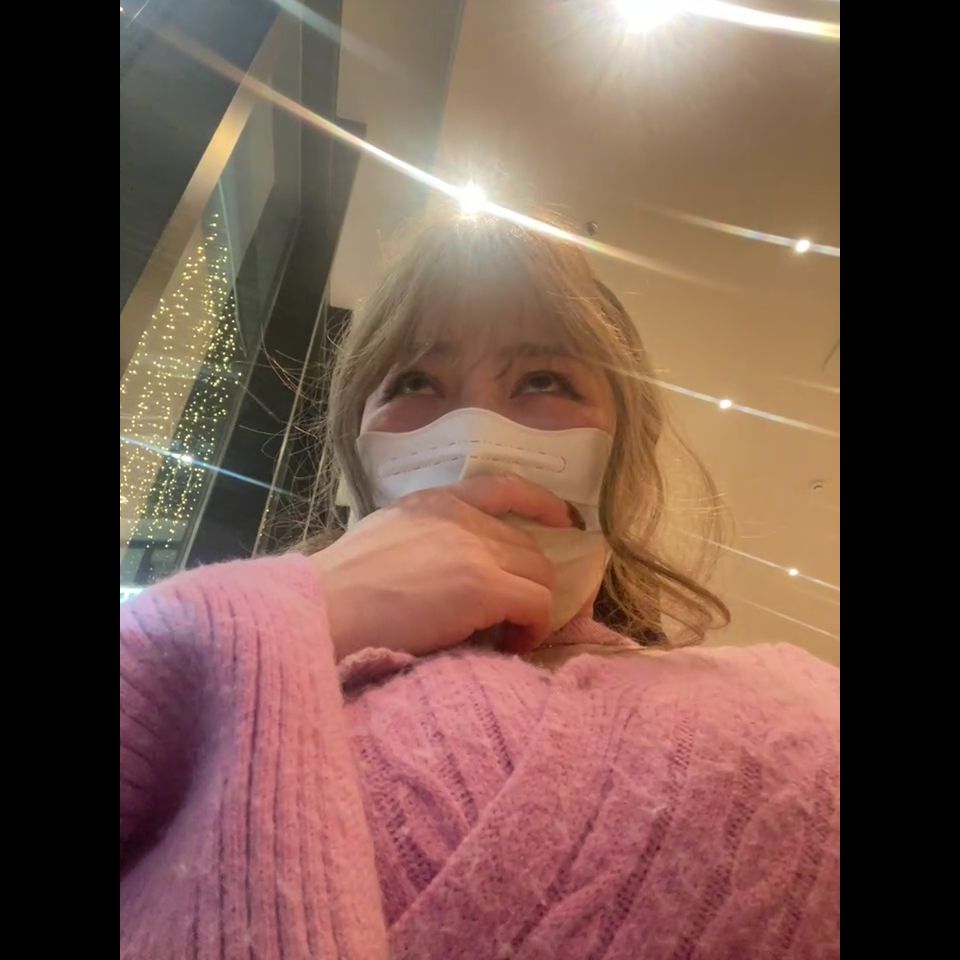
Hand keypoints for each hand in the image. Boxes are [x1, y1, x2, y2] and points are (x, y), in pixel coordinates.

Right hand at [309, 474, 574, 659]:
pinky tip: (513, 646)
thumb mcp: (382, 540)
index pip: (502, 487)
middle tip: (514, 615)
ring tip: (510, 636)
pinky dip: (535, 628)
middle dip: (530, 580)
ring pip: (540, 574)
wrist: (320, 611)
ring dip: (533, 607)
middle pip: (528, 545)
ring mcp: (474, 549)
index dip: (542, 502)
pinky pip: (537, 604)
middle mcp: (459, 516)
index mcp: (432, 502)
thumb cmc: (336, 592)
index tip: (563, 521)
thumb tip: (448, 574)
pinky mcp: (483, 586)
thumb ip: (421, 542)